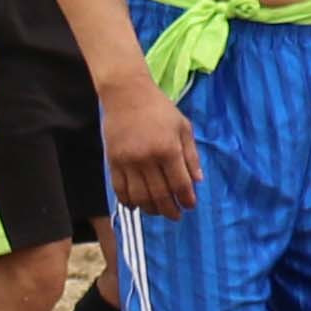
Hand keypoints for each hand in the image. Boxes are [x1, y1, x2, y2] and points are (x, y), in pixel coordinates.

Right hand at [101, 79, 200, 219]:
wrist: (126, 95)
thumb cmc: (160, 109)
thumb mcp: (183, 127)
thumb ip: (191, 155)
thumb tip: (197, 181)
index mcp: (168, 149)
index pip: (180, 184)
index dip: (186, 199)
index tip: (190, 206)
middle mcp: (147, 159)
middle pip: (160, 194)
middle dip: (170, 209)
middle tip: (176, 215)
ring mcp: (127, 162)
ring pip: (139, 196)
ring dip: (150, 209)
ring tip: (158, 212)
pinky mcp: (112, 162)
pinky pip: (119, 189)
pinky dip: (128, 201)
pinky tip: (136, 206)